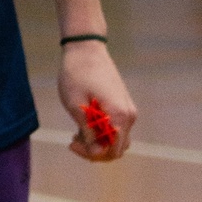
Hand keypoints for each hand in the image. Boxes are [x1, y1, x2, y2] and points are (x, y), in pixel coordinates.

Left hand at [60, 42, 135, 161]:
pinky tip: (83, 124)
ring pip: (116, 139)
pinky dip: (101, 131)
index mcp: (119, 116)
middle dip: (94, 150)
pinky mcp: (123, 104)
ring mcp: (128, 110)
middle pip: (116, 148)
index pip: (111, 151)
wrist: (85, 47)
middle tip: (73, 140)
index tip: (71, 143)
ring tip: (76, 132)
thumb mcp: (76, 105)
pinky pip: (116, 127)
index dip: (91, 153)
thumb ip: (88, 132)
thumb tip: (95, 152)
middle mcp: (129, 116)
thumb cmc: (77, 74)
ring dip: (98, 141)